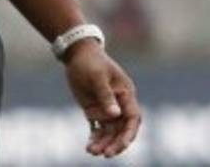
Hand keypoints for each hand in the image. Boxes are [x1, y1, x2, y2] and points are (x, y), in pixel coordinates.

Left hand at [64, 41, 141, 157]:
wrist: (77, 54)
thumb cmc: (90, 62)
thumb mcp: (97, 77)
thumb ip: (106, 96)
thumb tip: (115, 115)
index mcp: (125, 93)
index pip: (133, 117)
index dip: (129, 133)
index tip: (121, 145)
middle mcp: (119, 103)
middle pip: (122, 129)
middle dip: (115, 143)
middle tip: (106, 154)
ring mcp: (106, 108)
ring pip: (109, 132)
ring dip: (103, 143)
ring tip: (91, 151)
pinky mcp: (95, 110)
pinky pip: (98, 129)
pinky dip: (95, 138)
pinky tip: (89, 146)